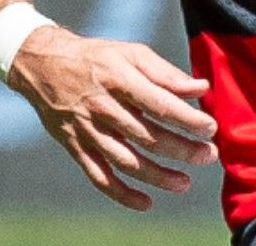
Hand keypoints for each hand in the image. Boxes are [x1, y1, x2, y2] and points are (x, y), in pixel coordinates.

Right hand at [7, 26, 220, 210]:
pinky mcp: (76, 147)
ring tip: (185, 183)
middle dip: (181, 149)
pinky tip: (146, 202)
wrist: (44, 65)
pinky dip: (122, 194)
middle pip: (147, 136)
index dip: (187, 119)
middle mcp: (103, 107)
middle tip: (208, 155)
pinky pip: (99, 176)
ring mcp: (88, 130)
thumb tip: (200, 88)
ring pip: (126, 161)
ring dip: (157, 176)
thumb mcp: (130, 53)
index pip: (160, 104)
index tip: (210, 128)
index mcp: (119, 79)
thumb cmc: (97, 57)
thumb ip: (166, 73)